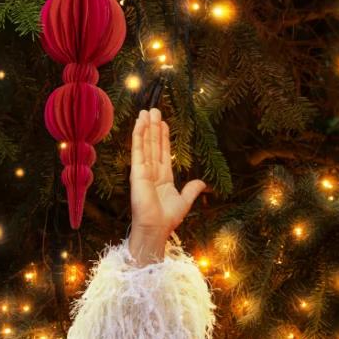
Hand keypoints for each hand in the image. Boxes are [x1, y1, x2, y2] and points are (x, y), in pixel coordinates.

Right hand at [128, 107, 203, 264]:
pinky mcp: (137, 171)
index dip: (163, 137)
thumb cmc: (167, 218)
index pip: (163, 152)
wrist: (156, 228)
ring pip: (145, 144)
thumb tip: (202, 182)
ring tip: (147, 111)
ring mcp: (143, 170)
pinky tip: (140, 123)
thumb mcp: (184, 201)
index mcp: (163, 177)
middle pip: (153, 144)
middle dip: (153, 127)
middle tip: (154, 110)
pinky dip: (138, 135)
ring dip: (146, 127)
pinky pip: (138, 150)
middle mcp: (152, 171)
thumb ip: (192, 190)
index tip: (163, 123)